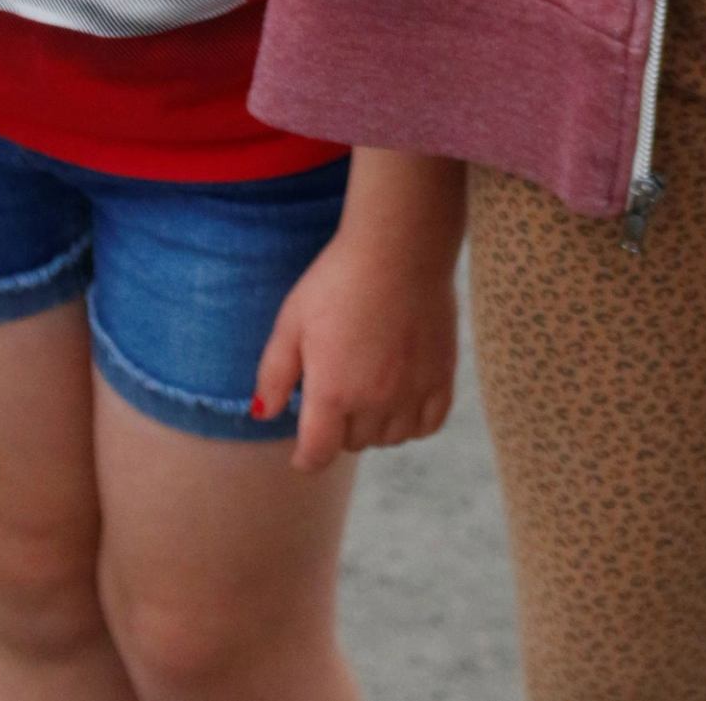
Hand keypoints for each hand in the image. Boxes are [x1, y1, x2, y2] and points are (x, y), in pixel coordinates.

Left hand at [250, 209, 459, 473]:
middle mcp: (373, 402)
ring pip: (389, 438)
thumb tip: (263, 415)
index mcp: (332, 392)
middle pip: (352, 442)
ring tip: (367, 386)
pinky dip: (412, 421)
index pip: (317, 455)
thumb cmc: (339, 279)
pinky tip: (401, 395)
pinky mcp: (442, 379)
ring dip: (374, 425)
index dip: (306, 458)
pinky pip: (427, 426)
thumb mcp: (292, 320)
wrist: (400, 247)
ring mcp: (412, 393)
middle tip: (337, 385)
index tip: (304, 451)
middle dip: (338, 426)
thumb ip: (274, 374)